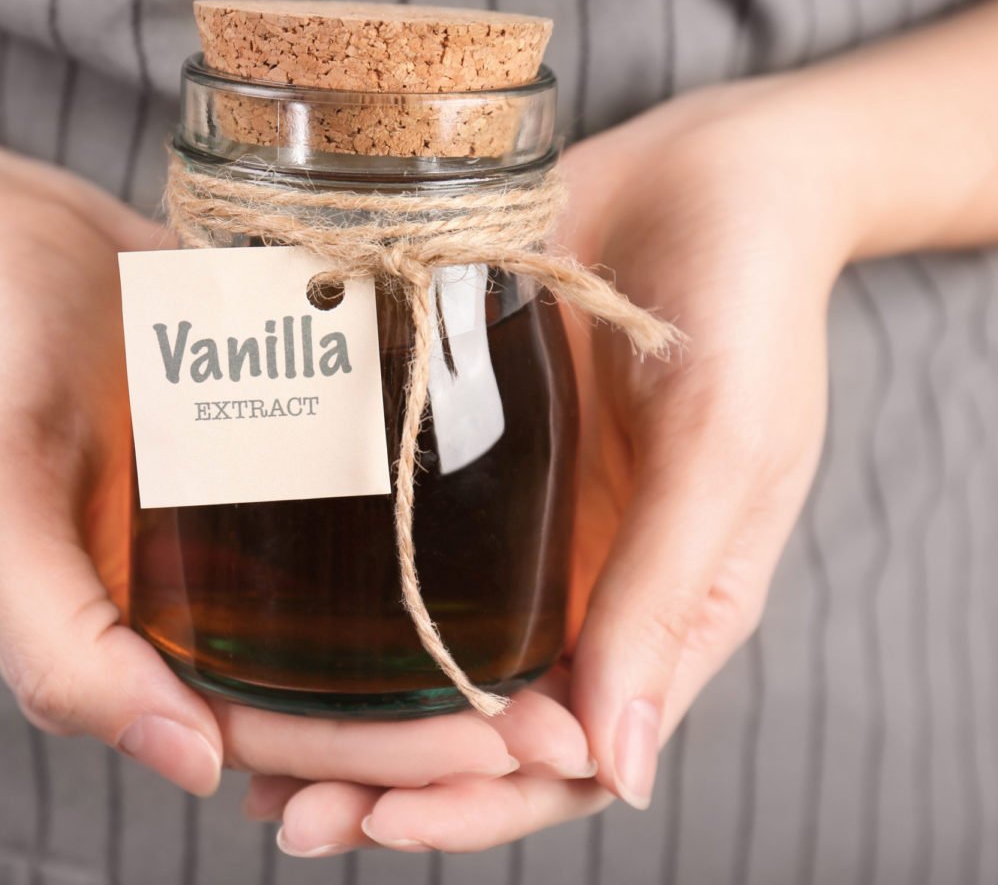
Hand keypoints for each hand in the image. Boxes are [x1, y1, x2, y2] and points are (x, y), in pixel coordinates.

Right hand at [0, 143, 594, 797]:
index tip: (502, 748)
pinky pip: (370, 535)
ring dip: (461, 660)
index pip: (277, 737)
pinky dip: (436, 568)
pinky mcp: (290, 463)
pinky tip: (523, 563)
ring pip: (367, 634)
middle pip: (343, 700)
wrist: (21, 241)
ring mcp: (253, 538)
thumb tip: (196, 766)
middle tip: (563, 727)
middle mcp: (206, 609)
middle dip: (452, 729)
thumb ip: (59, 645)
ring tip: (568, 660)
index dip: (386, 760)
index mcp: (141, 647)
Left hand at [249, 75, 856, 852]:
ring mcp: (513, 528)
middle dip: (387, 784)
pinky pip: (393, 549)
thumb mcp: (726, 453)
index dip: (476, 806)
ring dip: (344, 716)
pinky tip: (256, 620)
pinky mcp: (457, 458)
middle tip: (288, 813)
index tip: (380, 821)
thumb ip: (669, 602)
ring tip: (248, 750)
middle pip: (476, 728)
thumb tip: (618, 772)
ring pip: (423, 658)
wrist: (709, 176)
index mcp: (655, 615)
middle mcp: (576, 590)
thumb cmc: (749, 311)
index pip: (564, 759)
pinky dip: (332, 602)